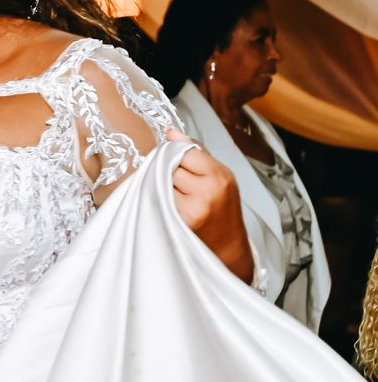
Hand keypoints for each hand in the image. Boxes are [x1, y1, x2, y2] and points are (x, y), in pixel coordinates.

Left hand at [164, 129, 252, 277]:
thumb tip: (171, 132)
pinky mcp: (176, 221)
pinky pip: (155, 199)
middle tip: (180, 186)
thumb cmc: (222, 211)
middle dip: (169, 171)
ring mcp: (190, 208)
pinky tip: (169, 208)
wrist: (226, 249)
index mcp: (220, 176)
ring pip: (159, 181)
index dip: (177, 156)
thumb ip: (196, 154)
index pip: (185, 151)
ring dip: (160, 185)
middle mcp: (207, 191)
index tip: (177, 162)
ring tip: (177, 197)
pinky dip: (157, 199)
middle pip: (170, 166)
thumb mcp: (219, 178)